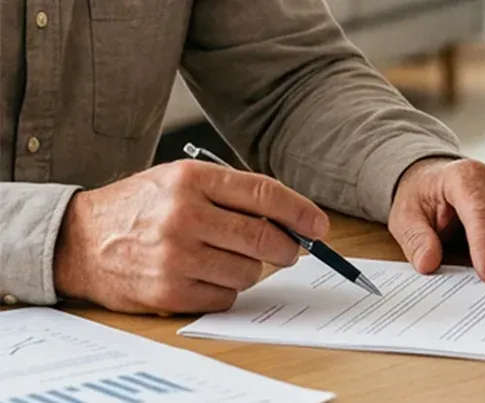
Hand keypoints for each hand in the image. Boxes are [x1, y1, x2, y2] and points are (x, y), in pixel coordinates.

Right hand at [53, 160, 328, 313]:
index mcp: (192, 179)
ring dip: (250, 269)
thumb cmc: (140, 208)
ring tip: (225, 258)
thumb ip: (233, 194)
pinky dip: (226, 290)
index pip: (264, 194)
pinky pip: (226, 297)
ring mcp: (176, 256)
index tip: (318, 225)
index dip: (300, 211)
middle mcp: (184, 215)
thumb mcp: (180, 180)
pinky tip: (205, 275)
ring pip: (249, 272)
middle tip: (288, 250)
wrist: (80, 240)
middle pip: (264, 238)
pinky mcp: (169, 291)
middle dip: (287, 248)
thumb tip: (291, 221)